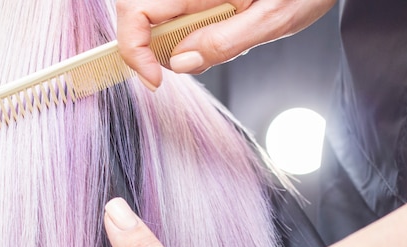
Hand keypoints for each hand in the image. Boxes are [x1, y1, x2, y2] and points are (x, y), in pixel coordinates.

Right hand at [116, 0, 336, 88]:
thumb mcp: (272, 19)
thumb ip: (223, 41)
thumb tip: (179, 63)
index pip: (136, 11)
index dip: (134, 48)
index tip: (155, 79)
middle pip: (139, 16)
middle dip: (149, 50)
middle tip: (184, 66)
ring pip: (158, 22)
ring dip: (172, 47)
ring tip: (216, 47)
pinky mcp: (203, 1)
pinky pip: (179, 20)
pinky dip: (188, 40)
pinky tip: (219, 38)